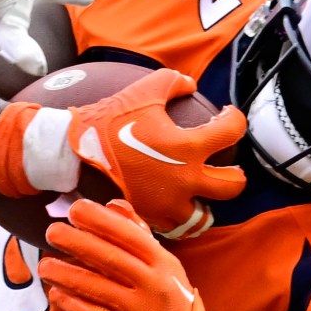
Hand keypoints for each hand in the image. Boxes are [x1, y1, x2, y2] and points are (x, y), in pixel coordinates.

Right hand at [0, 67, 246, 235]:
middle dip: (235, 174)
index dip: (236, 119)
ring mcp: (166, 205)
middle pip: (233, 186)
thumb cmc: (108, 121)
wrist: (74, 154)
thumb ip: (174, 82)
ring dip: (206, 205)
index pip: (233, 132)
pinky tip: (170, 206)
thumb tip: (190, 85)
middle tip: (227, 166)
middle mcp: (184, 181)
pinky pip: (172, 227)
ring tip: (199, 196)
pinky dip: (176, 218)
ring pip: (203, 217)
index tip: (227, 117)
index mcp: (187, 148)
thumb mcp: (143, 90)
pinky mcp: (148, 219)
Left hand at [40, 199, 206, 310]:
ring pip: (97, 288)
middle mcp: (153, 285)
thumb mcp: (164, 264)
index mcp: (162, 262)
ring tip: (45, 266)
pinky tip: (57, 293)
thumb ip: (138, 234)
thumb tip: (113, 204)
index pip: (129, 235)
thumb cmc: (167, 296)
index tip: (75, 210)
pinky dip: (73, 304)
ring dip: (67, 274)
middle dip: (78, 242)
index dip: (101, 221)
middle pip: (110, 259)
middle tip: (52, 232)